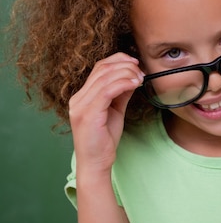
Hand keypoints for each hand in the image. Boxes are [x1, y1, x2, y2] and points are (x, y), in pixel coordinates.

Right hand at [68, 52, 143, 175]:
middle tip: (141, 71)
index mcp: (82, 96)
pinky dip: (123, 83)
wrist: (96, 162)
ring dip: (127, 73)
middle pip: (102, 69)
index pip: (99, 68)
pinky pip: (107, 91)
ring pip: (105, 77)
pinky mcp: (88, 114)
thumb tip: (133, 77)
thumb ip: (121, 93)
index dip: (118, 60)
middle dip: (125, 66)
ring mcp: (81, 106)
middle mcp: (78, 98)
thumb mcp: (115, 110)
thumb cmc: (104, 139)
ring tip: (140, 78)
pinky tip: (135, 84)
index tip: (135, 62)